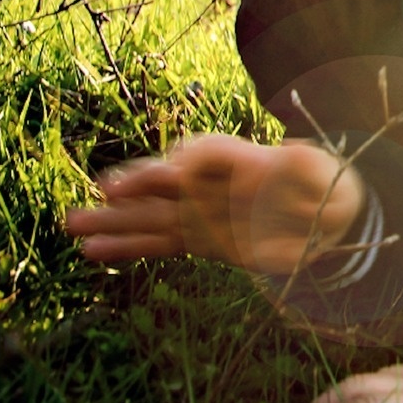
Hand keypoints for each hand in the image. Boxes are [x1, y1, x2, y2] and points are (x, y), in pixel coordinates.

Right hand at [64, 134, 364, 274]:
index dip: (187, 159)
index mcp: (247, 161)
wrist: (327, 220)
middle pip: (170, 179)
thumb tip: (291, 156)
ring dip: (116, 220)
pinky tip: (94, 250)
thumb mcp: (328, 177)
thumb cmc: (328, 190)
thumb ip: (307, 169)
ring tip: (74, 225)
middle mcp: (216, 183)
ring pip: (153, 214)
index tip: (168, 173)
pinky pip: (158, 241)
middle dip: (138, 184)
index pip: (210, 153)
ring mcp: (202, 211)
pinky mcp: (198, 239)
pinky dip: (128, 247)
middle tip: (103, 190)